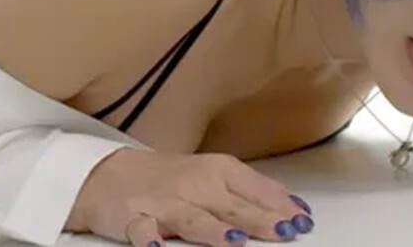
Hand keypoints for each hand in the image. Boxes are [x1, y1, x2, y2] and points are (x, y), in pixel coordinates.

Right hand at [66, 148, 314, 245]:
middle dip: (259, 220)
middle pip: (232, 207)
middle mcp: (194, 185)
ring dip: (214, 231)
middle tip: (286, 232)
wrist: (109, 174)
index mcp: (216, 171)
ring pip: (193, 219)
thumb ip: (251, 192)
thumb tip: (293, 205)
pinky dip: (149, 240)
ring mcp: (165, 202)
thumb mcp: (212, 176)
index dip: (280, 207)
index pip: (255, 190)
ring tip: (234, 242)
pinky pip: (142, 230)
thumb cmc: (167, 178)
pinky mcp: (135, 218)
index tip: (303, 221)